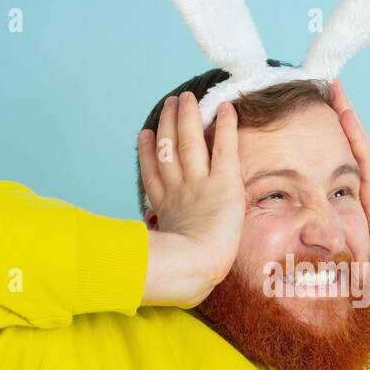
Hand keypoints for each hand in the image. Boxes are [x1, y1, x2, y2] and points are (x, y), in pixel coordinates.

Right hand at [137, 92, 245, 306]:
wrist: (197, 268)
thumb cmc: (184, 271)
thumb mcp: (165, 252)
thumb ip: (158, 240)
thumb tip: (148, 239)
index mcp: (165, 207)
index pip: (153, 173)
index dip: (147, 152)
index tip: (143, 135)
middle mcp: (180, 190)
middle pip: (168, 149)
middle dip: (168, 125)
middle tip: (169, 104)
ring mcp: (200, 184)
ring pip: (190, 142)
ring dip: (188, 118)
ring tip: (187, 98)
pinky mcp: (224, 183)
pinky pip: (224, 149)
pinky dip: (225, 128)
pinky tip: (225, 109)